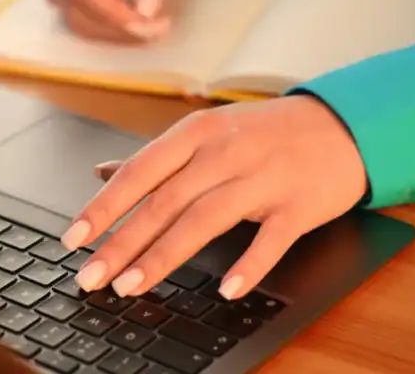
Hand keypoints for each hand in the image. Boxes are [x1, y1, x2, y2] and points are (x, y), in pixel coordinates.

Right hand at [35, 0, 176, 42]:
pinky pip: (76, 21)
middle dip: (115, 25)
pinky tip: (125, 17)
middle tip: (153, 27)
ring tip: (142, 20)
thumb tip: (145, 10)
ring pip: (75, 20)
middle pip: (75, 7)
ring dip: (112, 29)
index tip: (143, 22)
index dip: (109, 11)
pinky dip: (104, 27)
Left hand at [60, 95, 367, 299]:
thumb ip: (154, 158)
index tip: (73, 238)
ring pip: (205, 219)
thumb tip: (102, 173)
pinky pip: (271, 239)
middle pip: (165, 202)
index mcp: (196, 133)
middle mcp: (224, 152)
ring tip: (132, 286)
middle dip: (122, 242)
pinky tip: (226, 289)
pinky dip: (249, 264)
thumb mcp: (205, 133)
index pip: (139, 172)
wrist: (341, 126)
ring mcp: (262, 178)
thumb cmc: (263, 133)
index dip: (103, 207)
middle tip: (92, 277)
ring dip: (165, 256)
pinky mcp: (297, 205)